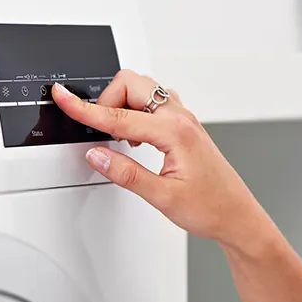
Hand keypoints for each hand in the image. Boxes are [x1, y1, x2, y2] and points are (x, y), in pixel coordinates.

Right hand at [52, 71, 271, 246]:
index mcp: (174, 132)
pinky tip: (134, 137)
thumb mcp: (162, 197)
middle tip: (97, 127)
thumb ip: (125, 173)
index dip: (84, 108)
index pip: (118, 116)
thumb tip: (96, 154)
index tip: (63, 97)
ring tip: (118, 136)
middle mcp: (180, 118)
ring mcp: (183, 119)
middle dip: (107, 100)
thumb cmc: (211, 207)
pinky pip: (153, 102)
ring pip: (142, 89)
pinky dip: (135, 111)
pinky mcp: (183, 125)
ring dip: (122, 104)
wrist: (238, 217)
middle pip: (130, 84)